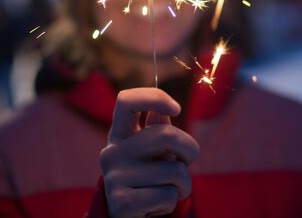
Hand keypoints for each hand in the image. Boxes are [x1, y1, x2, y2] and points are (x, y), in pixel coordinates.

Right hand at [100, 88, 199, 217]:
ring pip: (174, 171)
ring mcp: (114, 177)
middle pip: (165, 134)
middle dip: (189, 149)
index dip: (154, 97)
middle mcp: (112, 152)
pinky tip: (155, 205)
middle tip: (186, 162)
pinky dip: (171, 202)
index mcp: (119, 135)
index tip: (176, 109)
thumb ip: (157, 131)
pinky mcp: (122, 203)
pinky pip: (168, 195)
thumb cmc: (146, 181)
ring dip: (183, 184)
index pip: (126, 101)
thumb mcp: (150, 154)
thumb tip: (164, 111)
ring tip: (167, 189)